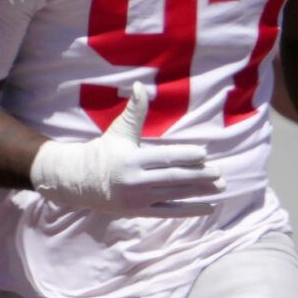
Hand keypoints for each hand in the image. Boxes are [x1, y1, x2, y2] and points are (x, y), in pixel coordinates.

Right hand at [28, 85, 225, 216]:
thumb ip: (135, 111)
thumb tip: (139, 85)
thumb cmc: (103, 151)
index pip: (164, 158)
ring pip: (175, 195)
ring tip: (221, 186)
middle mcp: (135, 181)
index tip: (205, 154)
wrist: (76, 181)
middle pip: (173, 178)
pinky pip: (169, 212)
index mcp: (131, 159)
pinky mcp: (139, 212)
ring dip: (200, 191)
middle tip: (220, 172)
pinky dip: (190, 210)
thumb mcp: (118, 131)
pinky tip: (209, 207)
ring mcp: (138, 199)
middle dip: (199, 175)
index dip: (185, 156)